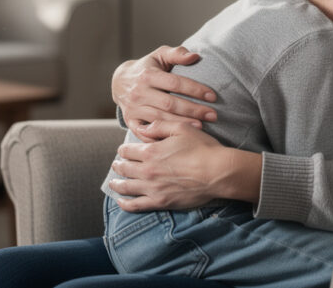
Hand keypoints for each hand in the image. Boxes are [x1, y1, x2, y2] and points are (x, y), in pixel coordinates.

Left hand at [109, 121, 260, 210]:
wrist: (218, 172)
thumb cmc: (203, 148)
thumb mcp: (182, 128)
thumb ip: (159, 126)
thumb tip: (142, 128)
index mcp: (151, 151)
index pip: (127, 150)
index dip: (124, 149)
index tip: (124, 150)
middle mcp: (147, 170)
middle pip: (124, 168)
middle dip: (118, 165)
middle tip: (117, 165)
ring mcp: (152, 188)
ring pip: (126, 187)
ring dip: (117, 183)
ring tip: (114, 182)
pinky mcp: (160, 202)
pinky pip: (136, 205)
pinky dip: (125, 203)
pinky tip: (121, 201)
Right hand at [112, 45, 217, 134]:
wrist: (120, 81)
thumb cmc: (147, 67)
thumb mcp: (159, 55)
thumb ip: (176, 54)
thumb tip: (195, 56)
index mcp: (148, 75)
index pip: (175, 83)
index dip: (195, 89)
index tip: (213, 96)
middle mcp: (138, 92)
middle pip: (169, 104)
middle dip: (193, 110)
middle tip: (213, 115)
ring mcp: (133, 108)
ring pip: (160, 119)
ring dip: (181, 124)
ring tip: (201, 127)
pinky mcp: (130, 121)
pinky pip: (146, 133)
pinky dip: (160, 137)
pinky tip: (177, 139)